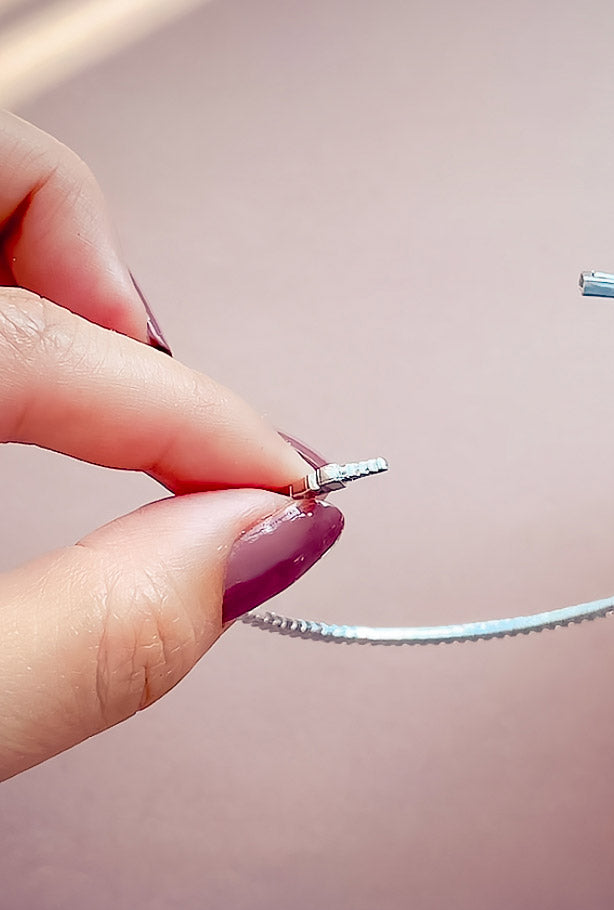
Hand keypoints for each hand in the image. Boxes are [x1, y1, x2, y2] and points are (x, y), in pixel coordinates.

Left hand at [0, 113, 340, 780]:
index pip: (39, 351)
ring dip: (51, 259)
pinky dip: (8, 276)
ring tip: (107, 353)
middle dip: (100, 272)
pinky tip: (34, 346)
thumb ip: (92, 640)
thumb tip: (262, 549)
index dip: (195, 420)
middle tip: (153, 372)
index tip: (281, 482)